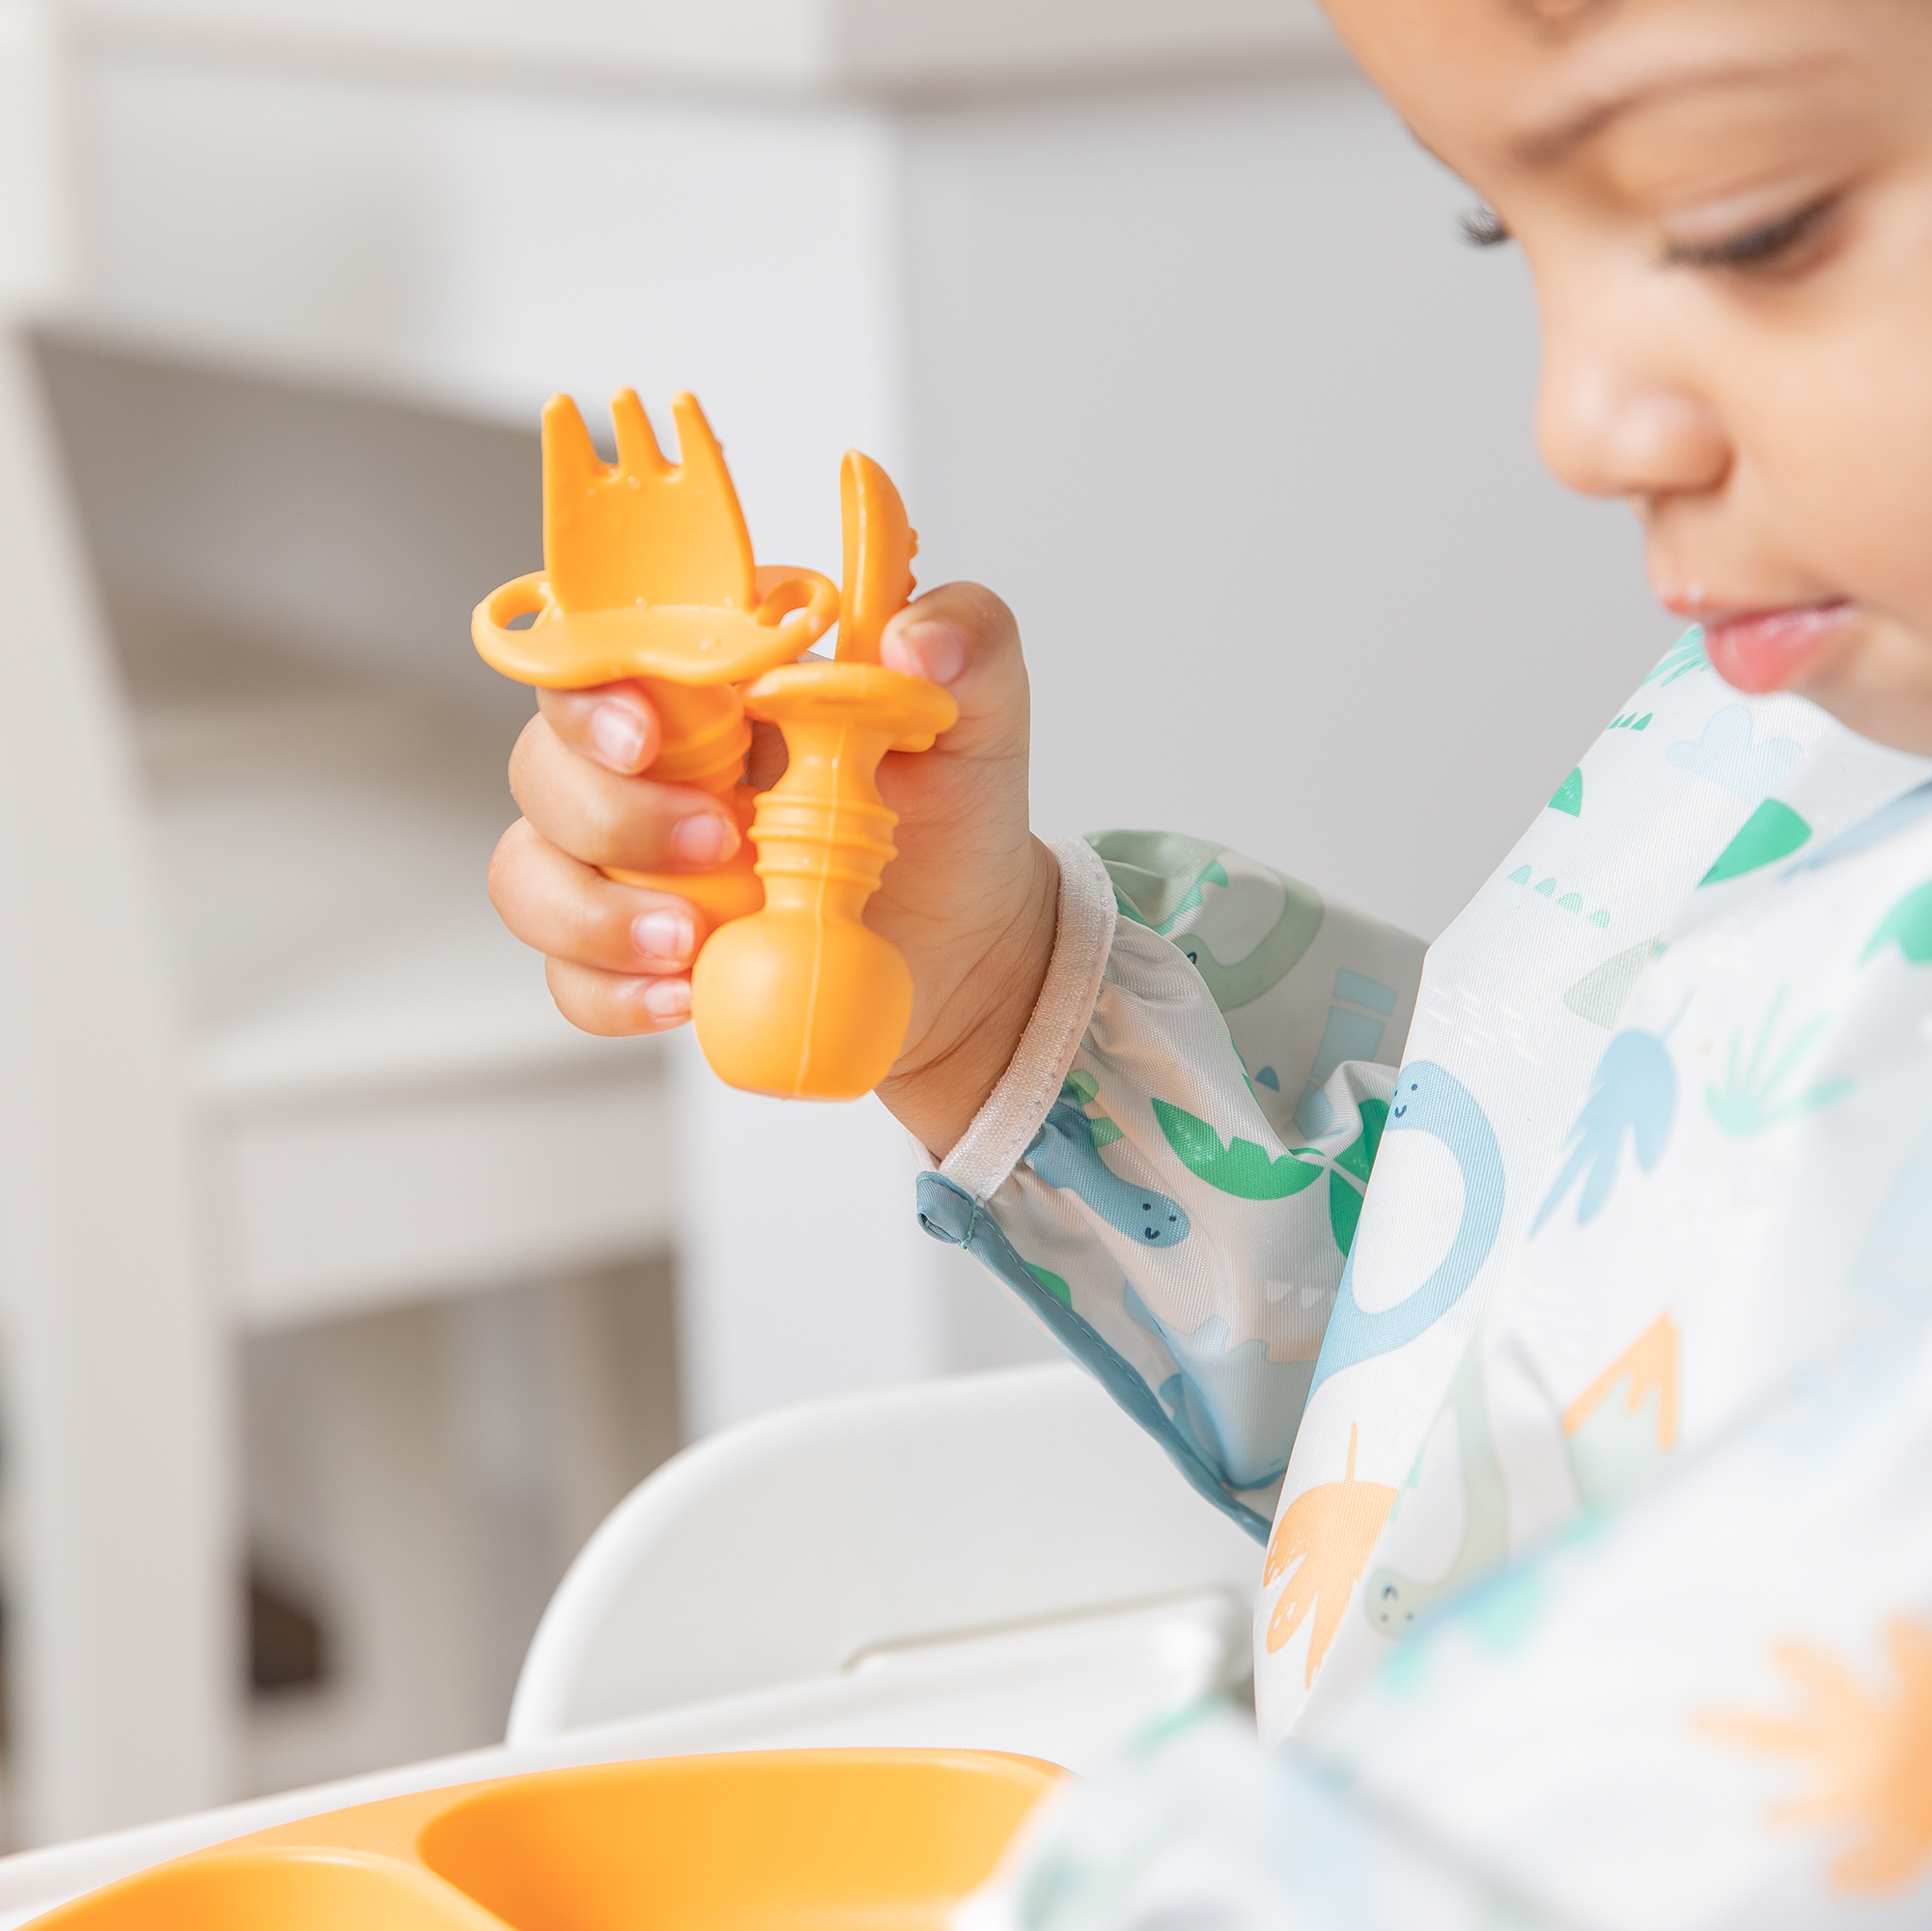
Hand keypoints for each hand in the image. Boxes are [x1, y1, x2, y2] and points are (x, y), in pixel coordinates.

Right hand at [488, 583, 1058, 1155]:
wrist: (966, 951)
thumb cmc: (953, 815)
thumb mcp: (982, 716)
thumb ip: (968, 643)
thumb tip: (916, 640)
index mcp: (713, 680)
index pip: (607, 648)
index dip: (600, 689)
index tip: (649, 735)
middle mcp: (652, 760)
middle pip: (545, 760)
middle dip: (613, 812)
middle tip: (719, 847)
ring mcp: (630, 859)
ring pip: (531, 868)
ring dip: (596, 912)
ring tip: (692, 942)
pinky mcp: (632, 949)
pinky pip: (568, 975)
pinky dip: (611, 991)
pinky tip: (683, 997)